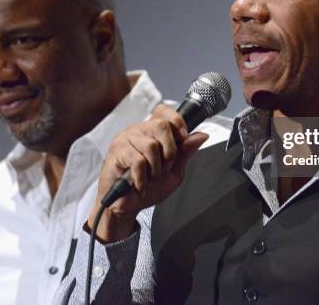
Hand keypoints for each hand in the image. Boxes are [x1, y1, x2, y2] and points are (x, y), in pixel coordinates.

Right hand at [88, 104, 207, 241]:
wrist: (127, 206)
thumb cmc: (148, 187)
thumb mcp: (174, 172)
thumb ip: (185, 153)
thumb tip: (201, 136)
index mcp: (152, 132)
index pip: (164, 111)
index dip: (177, 121)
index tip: (182, 138)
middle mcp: (138, 131)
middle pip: (161, 125)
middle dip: (170, 150)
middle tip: (165, 166)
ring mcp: (126, 140)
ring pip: (151, 145)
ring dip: (155, 168)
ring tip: (149, 177)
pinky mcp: (116, 153)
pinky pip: (138, 161)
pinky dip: (143, 178)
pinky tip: (140, 184)